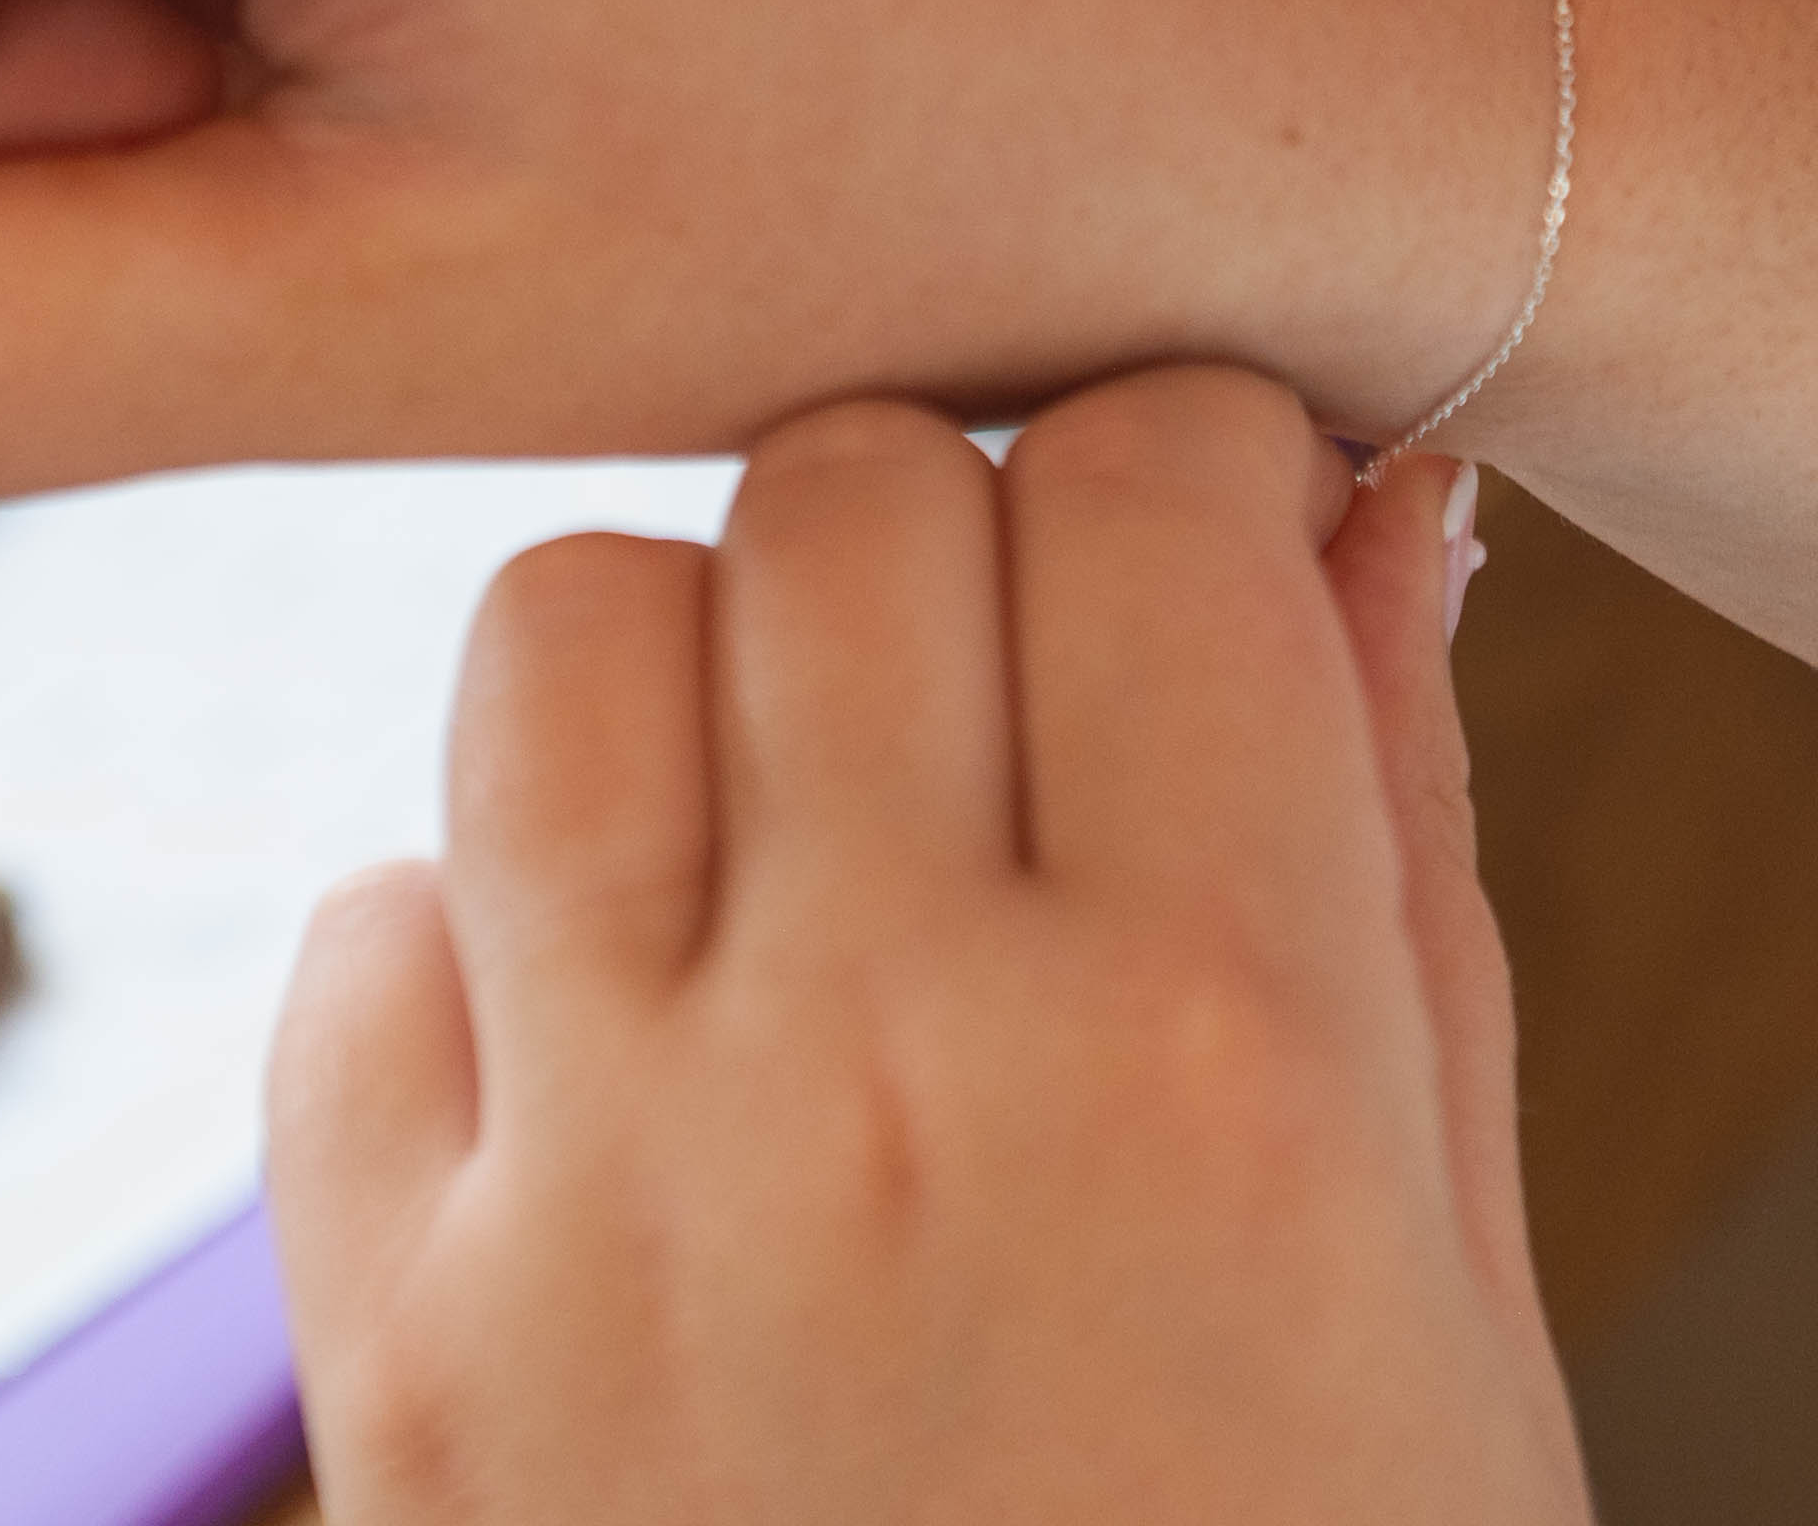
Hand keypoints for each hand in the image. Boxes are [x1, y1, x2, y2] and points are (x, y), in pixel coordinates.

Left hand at [272, 370, 1582, 1525]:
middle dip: (952, 534)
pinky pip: (359, 936)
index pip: (1150, 474)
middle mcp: (888, 1073)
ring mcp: (605, 1205)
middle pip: (846, 491)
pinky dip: (475, 948)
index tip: (1207, 550)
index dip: (1194, 468)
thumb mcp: (1458, 1290)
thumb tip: (1370, 509)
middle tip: (1018, 693)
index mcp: (1218, 1053)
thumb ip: (1395, 857)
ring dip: (693, 680)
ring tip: (799, 842)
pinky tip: (632, 1069)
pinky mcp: (401, 1350)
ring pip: (563, 631)